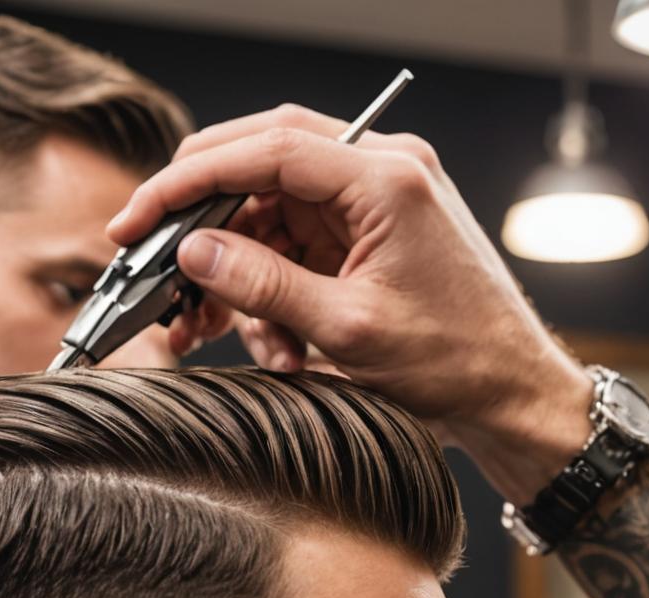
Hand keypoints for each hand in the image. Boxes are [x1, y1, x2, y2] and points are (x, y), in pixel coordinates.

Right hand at [109, 107, 593, 504]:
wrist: (509, 396)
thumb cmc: (454, 362)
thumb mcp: (345, 329)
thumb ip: (264, 285)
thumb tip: (193, 252)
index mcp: (385, 177)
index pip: (266, 150)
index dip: (191, 180)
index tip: (140, 218)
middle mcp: (380, 174)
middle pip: (261, 169)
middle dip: (203, 223)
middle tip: (154, 264)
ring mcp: (372, 206)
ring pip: (269, 218)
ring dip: (238, 279)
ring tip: (227, 338)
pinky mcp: (364, 242)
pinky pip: (292, 254)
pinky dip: (268, 297)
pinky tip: (274, 348)